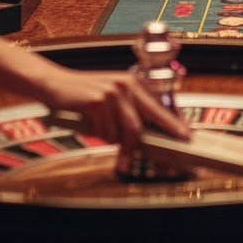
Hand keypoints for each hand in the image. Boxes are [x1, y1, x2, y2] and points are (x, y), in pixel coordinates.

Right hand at [44, 67, 189, 152]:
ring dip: (115, 141)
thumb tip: (145, 139)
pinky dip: (100, 136)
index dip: (173, 122)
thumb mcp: (111, 99)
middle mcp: (126, 85)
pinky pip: (105, 132)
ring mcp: (112, 92)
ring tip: (102, 133)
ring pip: (124, 132)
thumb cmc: (85, 95)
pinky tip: (90, 125)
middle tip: (168, 160)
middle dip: (158, 140)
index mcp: (133, 82)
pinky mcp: (96, 101)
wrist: (56, 83)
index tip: (186, 135)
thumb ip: (127, 114)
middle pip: (148, 119)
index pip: (158, 105)